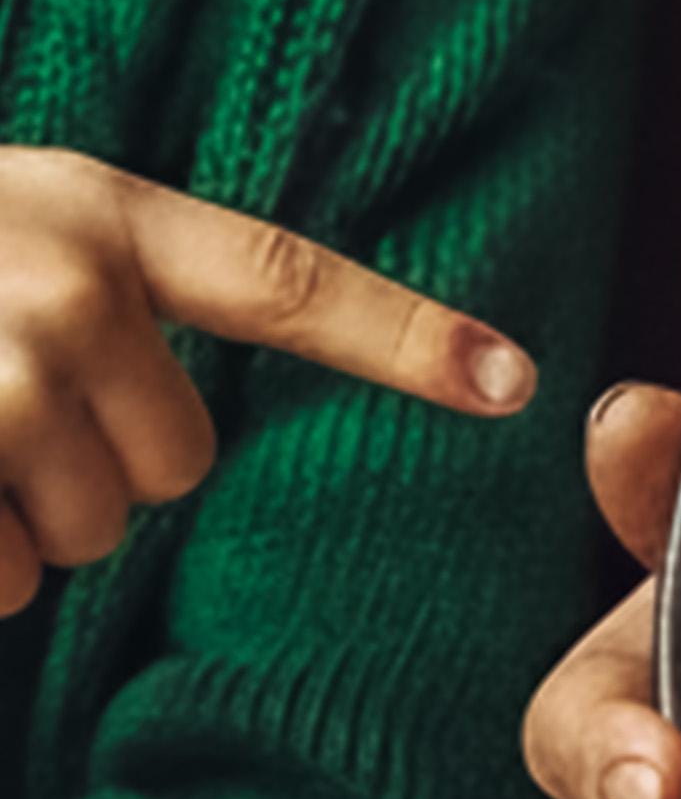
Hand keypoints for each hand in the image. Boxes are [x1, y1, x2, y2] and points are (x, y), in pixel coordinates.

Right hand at [0, 149, 531, 613]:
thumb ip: (102, 284)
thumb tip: (198, 413)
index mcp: (97, 216)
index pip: (285, 284)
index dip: (405, 337)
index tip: (512, 379)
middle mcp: (71, 291)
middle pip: (181, 462)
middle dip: (97, 467)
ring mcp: (5, 381)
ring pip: (89, 532)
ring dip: (18, 517)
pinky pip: (6, 582)